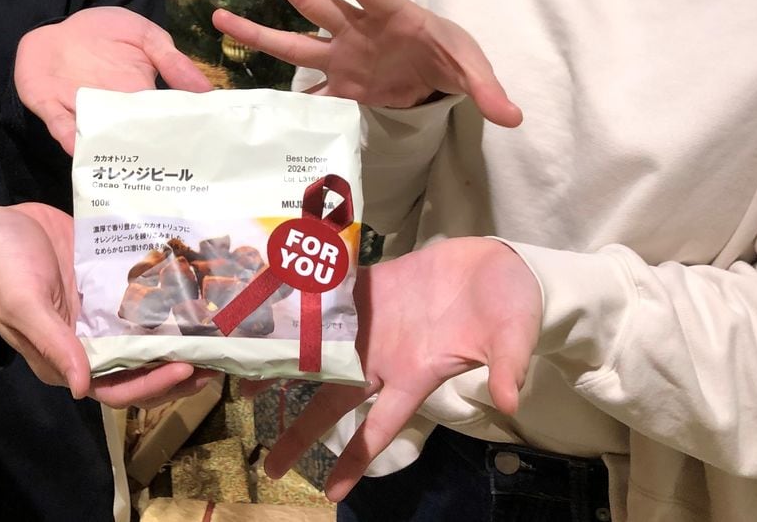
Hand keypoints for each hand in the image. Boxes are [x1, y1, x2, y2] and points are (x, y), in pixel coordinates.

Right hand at [0, 204, 209, 405]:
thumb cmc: (2, 266)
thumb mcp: (22, 303)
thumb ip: (53, 342)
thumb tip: (83, 388)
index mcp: (65, 356)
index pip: (116, 388)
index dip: (151, 385)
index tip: (185, 369)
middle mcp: (88, 339)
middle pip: (140, 366)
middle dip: (177, 367)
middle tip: (216, 357)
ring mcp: (100, 310)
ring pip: (146, 333)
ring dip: (178, 336)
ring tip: (215, 328)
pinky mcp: (106, 281)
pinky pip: (140, 295)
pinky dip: (165, 297)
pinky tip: (195, 288)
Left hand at [15, 6, 212, 153]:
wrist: (59, 27)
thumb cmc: (106, 32)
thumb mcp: (146, 36)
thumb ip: (172, 60)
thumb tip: (206, 90)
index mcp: (139, 97)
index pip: (159, 121)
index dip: (173, 137)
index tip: (192, 155)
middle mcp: (112, 112)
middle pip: (129, 138)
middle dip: (141, 154)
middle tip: (160, 172)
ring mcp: (80, 113)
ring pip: (96, 139)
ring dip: (106, 153)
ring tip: (122, 170)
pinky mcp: (51, 109)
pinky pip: (60, 126)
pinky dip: (68, 137)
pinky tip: (78, 149)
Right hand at [211, 0, 521, 126]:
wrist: (435, 75)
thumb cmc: (449, 55)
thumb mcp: (471, 67)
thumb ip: (486, 88)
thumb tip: (512, 116)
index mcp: (390, 14)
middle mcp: (356, 30)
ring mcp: (342, 56)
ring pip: (293, 40)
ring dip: (257, 31)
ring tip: (216, 16)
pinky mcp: (339, 85)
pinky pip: (305, 91)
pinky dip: (282, 101)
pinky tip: (247, 103)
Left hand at [261, 238, 541, 501]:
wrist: (496, 263)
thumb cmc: (508, 306)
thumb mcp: (513, 337)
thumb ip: (506, 366)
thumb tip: (509, 401)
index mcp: (416, 374)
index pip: (380, 427)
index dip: (356, 459)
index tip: (329, 493)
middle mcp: (385, 355)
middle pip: (335, 400)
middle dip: (302, 430)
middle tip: (267, 463)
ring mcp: (373, 322)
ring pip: (320, 352)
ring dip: (285, 367)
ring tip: (243, 387)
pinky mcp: (369, 287)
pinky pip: (329, 300)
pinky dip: (301, 305)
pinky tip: (270, 310)